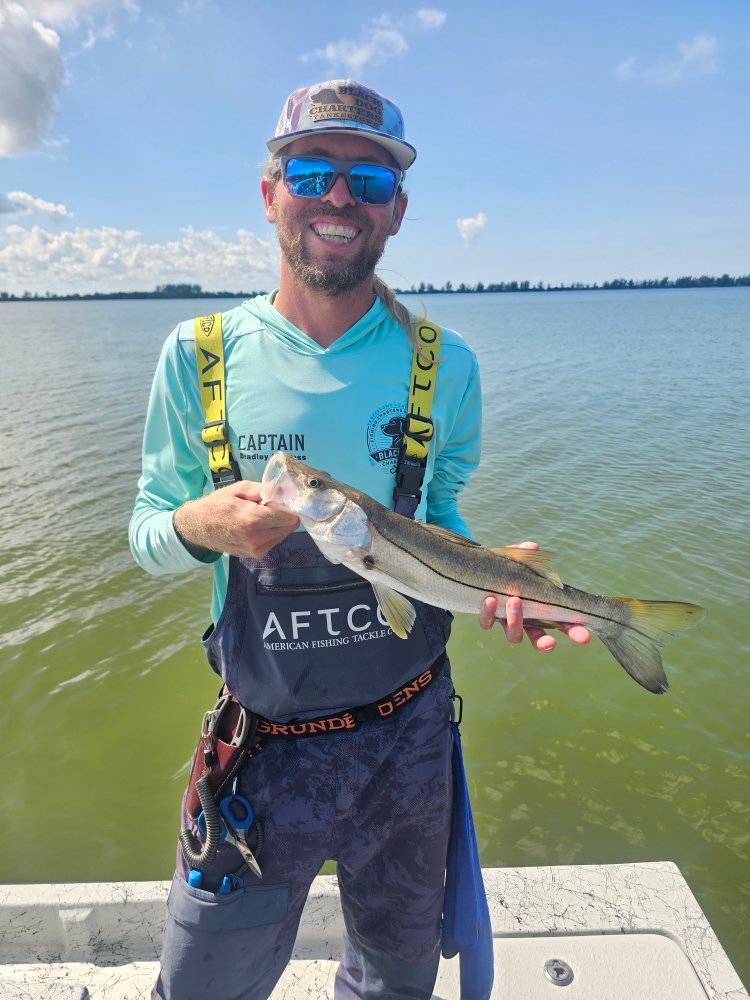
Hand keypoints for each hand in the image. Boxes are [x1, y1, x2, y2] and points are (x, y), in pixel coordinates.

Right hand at [173, 481, 299, 557]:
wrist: (198, 526)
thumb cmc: (217, 504)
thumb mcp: (239, 488)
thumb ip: (264, 489)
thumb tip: (284, 491)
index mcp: (254, 519)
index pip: (290, 517)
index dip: (288, 506)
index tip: (280, 501)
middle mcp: (257, 538)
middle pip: (290, 527)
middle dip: (284, 515)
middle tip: (269, 507)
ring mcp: (256, 550)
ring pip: (283, 534)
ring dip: (278, 524)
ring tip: (259, 516)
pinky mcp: (256, 555)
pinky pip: (274, 541)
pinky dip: (271, 532)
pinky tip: (257, 526)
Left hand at [478, 541, 590, 651]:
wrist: (479, 573)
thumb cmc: (509, 569)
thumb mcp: (518, 561)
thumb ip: (525, 556)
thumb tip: (532, 546)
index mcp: (543, 611)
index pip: (563, 626)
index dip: (574, 632)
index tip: (584, 638)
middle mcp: (526, 622)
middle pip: (540, 640)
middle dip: (547, 643)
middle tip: (552, 642)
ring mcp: (507, 622)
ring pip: (514, 635)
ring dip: (516, 620)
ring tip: (515, 600)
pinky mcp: (488, 619)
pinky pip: (487, 623)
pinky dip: (489, 613)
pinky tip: (490, 599)